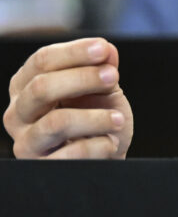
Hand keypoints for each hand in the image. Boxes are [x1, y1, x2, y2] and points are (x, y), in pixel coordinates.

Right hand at [4, 38, 133, 158]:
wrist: (105, 156)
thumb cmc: (98, 118)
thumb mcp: (103, 89)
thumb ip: (103, 67)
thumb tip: (106, 49)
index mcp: (26, 86)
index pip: (41, 61)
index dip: (74, 52)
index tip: (103, 49)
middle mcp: (18, 113)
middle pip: (41, 87)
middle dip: (83, 78)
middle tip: (113, 77)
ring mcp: (26, 142)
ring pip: (56, 122)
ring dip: (96, 117)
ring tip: (119, 119)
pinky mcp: (42, 167)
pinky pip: (72, 153)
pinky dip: (99, 145)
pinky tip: (111, 142)